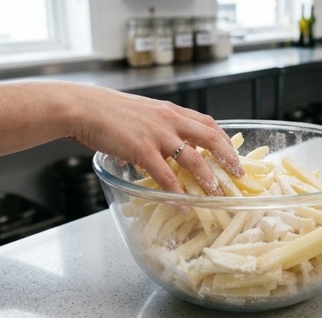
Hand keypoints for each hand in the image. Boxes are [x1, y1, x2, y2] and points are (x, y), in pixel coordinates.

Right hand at [68, 84, 244, 195]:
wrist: (82, 107)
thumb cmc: (106, 111)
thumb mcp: (141, 113)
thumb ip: (156, 129)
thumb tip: (161, 151)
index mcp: (170, 111)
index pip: (208, 123)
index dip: (224, 139)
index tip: (234, 153)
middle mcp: (169, 120)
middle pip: (210, 138)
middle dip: (228, 157)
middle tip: (239, 174)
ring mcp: (158, 135)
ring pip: (193, 158)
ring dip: (208, 178)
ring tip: (216, 193)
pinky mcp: (142, 149)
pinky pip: (166, 176)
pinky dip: (177, 194)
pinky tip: (183, 205)